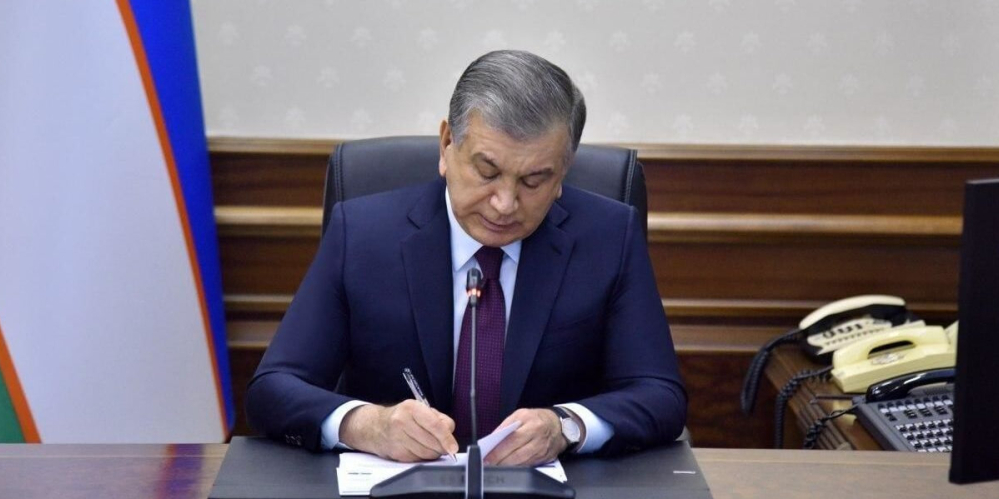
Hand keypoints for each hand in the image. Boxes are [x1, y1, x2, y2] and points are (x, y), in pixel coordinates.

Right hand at [339, 400, 458, 461]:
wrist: (377, 426)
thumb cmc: (403, 417)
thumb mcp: (421, 409)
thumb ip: (439, 419)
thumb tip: (450, 433)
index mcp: (412, 408)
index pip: (435, 425)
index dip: (447, 438)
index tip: (453, 447)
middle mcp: (402, 422)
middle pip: (432, 442)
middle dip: (442, 447)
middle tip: (444, 445)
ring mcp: (397, 438)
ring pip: (426, 453)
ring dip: (433, 452)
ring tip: (429, 444)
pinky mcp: (396, 452)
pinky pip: (418, 460)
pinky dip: (423, 457)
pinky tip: (419, 448)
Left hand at [483, 408, 566, 465]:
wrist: (558, 425)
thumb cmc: (537, 419)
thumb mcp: (520, 415)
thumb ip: (506, 425)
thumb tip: (492, 439)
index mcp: (531, 423)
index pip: (511, 440)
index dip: (498, 451)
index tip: (487, 457)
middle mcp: (538, 437)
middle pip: (516, 454)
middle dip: (500, 461)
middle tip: (488, 464)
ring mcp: (542, 450)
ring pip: (522, 463)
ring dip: (507, 466)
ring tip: (495, 466)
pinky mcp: (545, 459)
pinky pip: (528, 466)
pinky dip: (516, 468)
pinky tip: (508, 467)